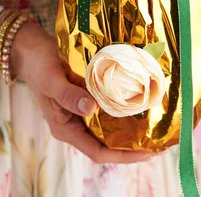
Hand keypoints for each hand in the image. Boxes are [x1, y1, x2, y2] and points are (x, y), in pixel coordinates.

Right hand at [10, 21, 153, 163]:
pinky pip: (108, 108)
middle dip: (133, 146)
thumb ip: (69, 95)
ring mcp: (83, 111)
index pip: (98, 152)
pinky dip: (123, 108)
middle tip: (159, 142)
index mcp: (66, 129)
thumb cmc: (40, 67)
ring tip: (155, 126)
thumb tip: (92, 108)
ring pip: (110, 127)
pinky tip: (139, 103)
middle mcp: (77, 124)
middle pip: (108, 143)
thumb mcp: (52, 80)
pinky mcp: (88, 97)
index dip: (123, 155)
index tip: (146, 152)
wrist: (33, 51)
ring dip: (131, 128)